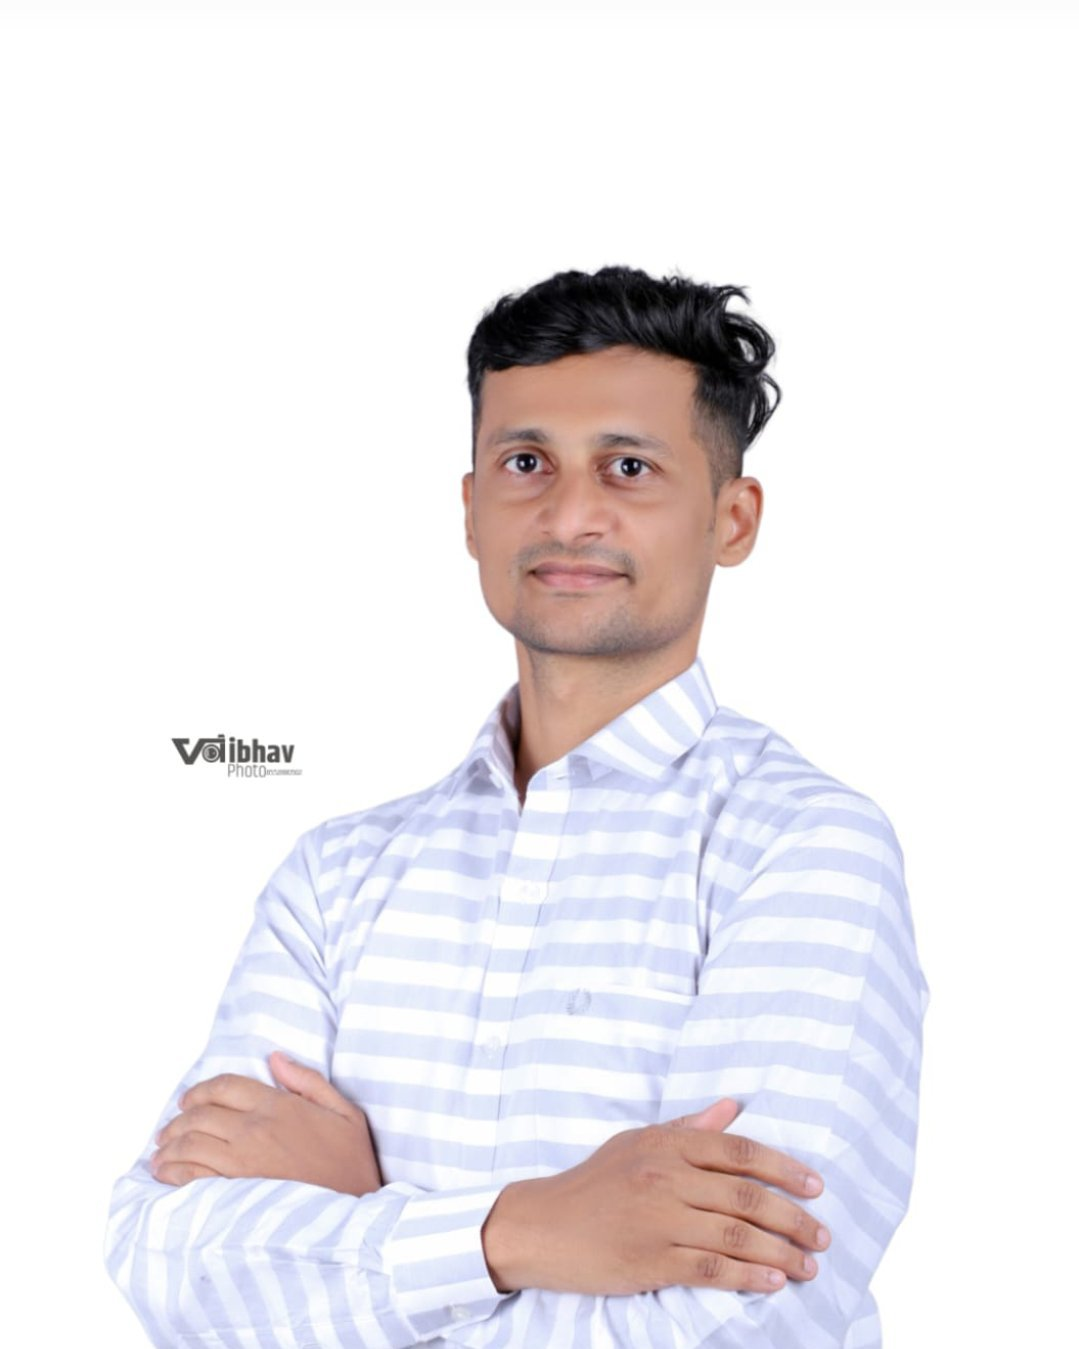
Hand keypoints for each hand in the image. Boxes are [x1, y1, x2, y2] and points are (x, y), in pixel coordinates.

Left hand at [150, 1051, 382, 1196]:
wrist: (355, 1215)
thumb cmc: (352, 1165)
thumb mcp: (345, 1113)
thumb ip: (308, 1081)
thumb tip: (275, 1059)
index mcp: (279, 1106)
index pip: (226, 1086)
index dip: (201, 1090)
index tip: (188, 1100)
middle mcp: (255, 1129)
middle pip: (200, 1113)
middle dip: (178, 1118)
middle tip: (169, 1128)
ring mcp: (242, 1162)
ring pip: (190, 1143)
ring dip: (169, 1145)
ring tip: (161, 1152)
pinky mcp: (233, 1193)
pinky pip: (191, 1176)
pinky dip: (172, 1172)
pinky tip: (165, 1174)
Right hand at [481, 1099, 829, 1295]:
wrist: (542, 1225)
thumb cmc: (593, 1182)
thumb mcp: (637, 1142)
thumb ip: (688, 1128)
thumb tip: (733, 1107)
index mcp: (666, 1145)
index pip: (739, 1152)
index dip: (784, 1168)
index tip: (815, 1187)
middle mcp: (666, 1178)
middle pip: (746, 1197)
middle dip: (793, 1217)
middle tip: (822, 1234)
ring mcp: (659, 1220)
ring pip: (736, 1236)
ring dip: (781, 1252)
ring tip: (808, 1264)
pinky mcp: (651, 1261)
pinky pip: (711, 1269)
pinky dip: (748, 1276)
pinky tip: (772, 1281)